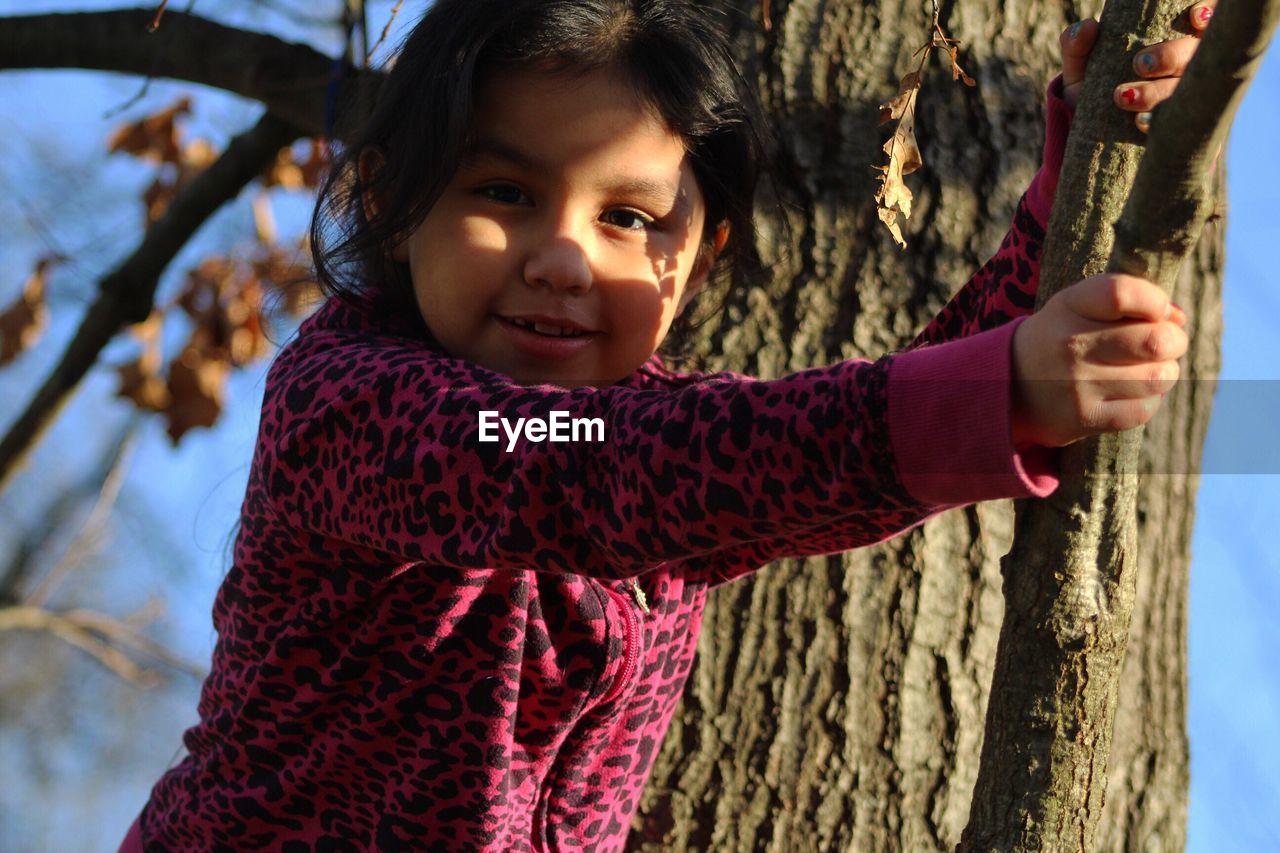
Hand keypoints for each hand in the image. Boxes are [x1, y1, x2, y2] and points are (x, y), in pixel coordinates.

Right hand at [1011, 275, 1189, 447]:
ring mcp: (1076, 385)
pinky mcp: (1084, 418)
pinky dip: (1149, 400)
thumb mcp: (1079, 305)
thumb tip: (1178, 319)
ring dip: (1164, 373)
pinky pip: (1143, 409)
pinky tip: (1132, 393)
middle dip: (1174, 341)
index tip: (1160, 311)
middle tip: (1165, 344)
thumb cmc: (1062, 337)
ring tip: (1147, 370)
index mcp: (1069, 306)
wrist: (1010, 385)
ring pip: (1158, 377)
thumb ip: (1129, 300)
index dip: (1155, 301)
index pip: (1122, 293)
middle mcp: (1070, 345)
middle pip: (1155, 340)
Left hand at [1059, 1, 1216, 129]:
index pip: (1204, 21)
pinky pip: (1184, 126)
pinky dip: (1161, 122)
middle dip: (1173, 56)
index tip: (1195, 18)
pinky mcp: (1182, 130)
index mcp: (1171, 42)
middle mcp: (1185, 69)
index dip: (1209, 15)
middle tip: (1140, 64)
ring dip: (1160, 91)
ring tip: (1124, 96)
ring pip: (1190, 91)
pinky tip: (1140, 122)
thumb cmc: (1093, 89)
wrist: (1085, 134)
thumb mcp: (1081, 66)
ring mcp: (1186, 100)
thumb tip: (1087, 27)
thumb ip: (1078, 44)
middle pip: (1199, 55)